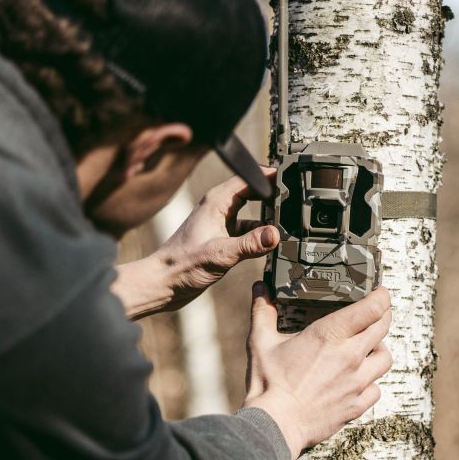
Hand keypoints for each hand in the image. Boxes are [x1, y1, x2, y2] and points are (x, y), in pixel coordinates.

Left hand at [134, 170, 279, 315]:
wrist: (163, 283)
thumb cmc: (181, 266)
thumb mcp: (220, 254)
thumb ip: (249, 244)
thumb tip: (275, 234)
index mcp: (216, 201)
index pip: (248, 178)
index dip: (269, 176)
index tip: (290, 176)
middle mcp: (218, 208)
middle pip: (252, 191)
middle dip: (273, 193)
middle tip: (295, 198)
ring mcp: (220, 222)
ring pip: (252, 211)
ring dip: (268, 215)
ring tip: (288, 220)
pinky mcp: (222, 237)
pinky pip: (247, 229)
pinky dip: (260, 233)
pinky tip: (271, 242)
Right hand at [244, 283, 393, 457]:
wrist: (275, 425)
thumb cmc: (268, 383)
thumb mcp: (261, 342)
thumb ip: (263, 311)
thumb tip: (260, 288)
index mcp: (329, 335)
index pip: (372, 308)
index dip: (381, 296)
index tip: (379, 292)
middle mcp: (350, 356)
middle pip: (383, 327)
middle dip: (383, 316)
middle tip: (377, 312)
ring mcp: (356, 382)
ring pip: (385, 358)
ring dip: (380, 349)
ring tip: (369, 347)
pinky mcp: (356, 405)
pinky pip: (376, 389)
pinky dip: (371, 382)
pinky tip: (359, 381)